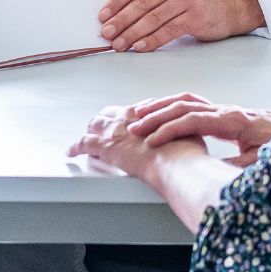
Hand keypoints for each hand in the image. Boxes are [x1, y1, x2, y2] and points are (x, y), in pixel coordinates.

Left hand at [67, 101, 208, 184]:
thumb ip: (191, 135)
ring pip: (97, 124)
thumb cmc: (188, 152)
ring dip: (92, 130)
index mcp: (153, 113)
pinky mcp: (106, 145)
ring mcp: (116, 129)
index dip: (133, 116)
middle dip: (109, 119)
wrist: (177, 160)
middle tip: (105, 126)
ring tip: (87, 136)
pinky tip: (71, 151)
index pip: (138, 110)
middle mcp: (130, 116)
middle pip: (114, 113)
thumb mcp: (194, 136)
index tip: (131, 119)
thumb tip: (198, 142)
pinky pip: (84, 143)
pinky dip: (76, 146)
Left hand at [98, 0, 264, 51]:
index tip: (101, 17)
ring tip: (119, 45)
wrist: (223, 7)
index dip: (115, 3)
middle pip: (141, 4)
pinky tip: (140, 47)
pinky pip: (168, 30)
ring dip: (133, 34)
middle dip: (121, 21)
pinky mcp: (195, 16)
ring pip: (153, 18)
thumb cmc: (186, 0)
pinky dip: (152, 40)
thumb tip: (106, 1)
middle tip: (106, 34)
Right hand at [127, 92, 270, 167]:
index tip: (151, 141)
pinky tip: (163, 116)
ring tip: (139, 117)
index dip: (170, 129)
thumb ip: (238, 168)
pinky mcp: (227, 114)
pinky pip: (194, 105)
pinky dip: (174, 107)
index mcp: (234, 120)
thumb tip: (215, 175)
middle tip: (134, 128)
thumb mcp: (264, 163)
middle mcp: (228, 110)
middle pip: (184, 105)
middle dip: (156, 116)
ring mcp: (227, 110)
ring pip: (186, 101)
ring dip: (161, 108)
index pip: (193, 119)